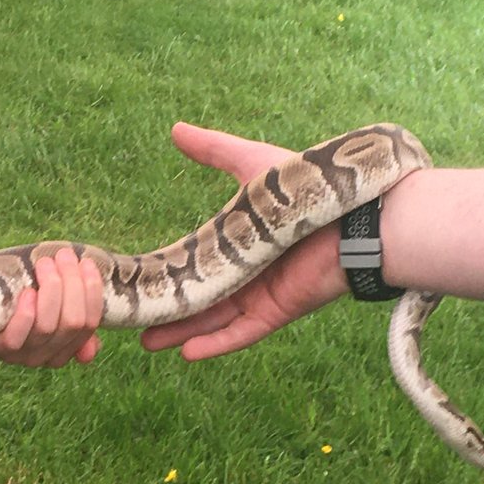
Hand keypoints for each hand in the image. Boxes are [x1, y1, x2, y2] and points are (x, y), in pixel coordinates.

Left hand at [0, 247, 103, 367]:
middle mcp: (48, 356)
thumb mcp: (50, 309)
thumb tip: (93, 347)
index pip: (89, 322)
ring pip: (47, 326)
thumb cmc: (21, 305)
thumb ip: (74, 318)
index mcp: (68, 347)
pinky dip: (26, 313)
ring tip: (45, 263)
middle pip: (72, 322)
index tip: (86, 263)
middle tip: (63, 256)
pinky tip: (28, 292)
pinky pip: (17, 336)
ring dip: (51, 289)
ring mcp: (23, 355)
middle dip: (72, 284)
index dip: (92, 291)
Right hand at [140, 122, 349, 360]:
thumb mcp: (249, 162)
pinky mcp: (277, 310)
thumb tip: (175, 128)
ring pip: (213, 320)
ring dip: (182, 332)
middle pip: (199, 298)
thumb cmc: (304, 185)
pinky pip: (243, 333)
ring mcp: (261, 294)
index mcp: (238, 242)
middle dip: (167, 312)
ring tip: (148, 343)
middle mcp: (246, 272)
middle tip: (131, 322)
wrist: (352, 211)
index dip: (167, 273)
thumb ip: (213, 149)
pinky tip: (187, 354)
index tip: (136, 281)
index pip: (195, 263)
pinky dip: (216, 344)